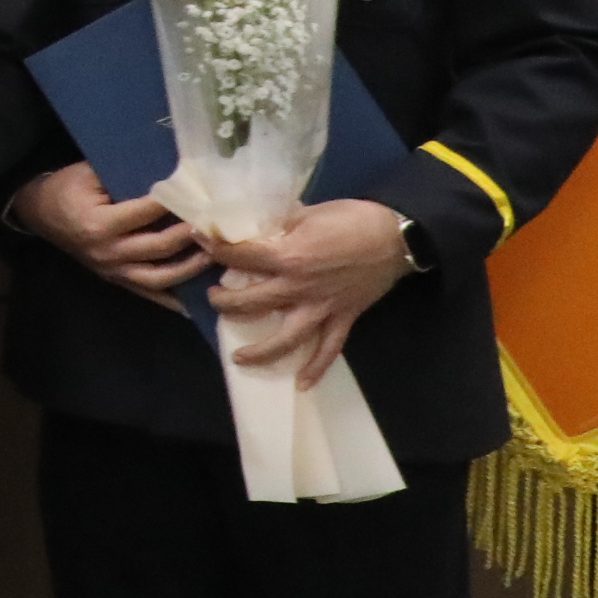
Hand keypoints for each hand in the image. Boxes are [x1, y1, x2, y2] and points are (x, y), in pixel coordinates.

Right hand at [13, 161, 209, 301]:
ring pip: (160, 276)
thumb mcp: (88, 173)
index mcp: (99, 223)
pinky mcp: (116, 280)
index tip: (199, 191)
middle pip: (159, 246)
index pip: (145, 212)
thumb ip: (124, 174)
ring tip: (214, 254)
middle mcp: (108, 252)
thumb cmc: (67, 188)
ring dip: (191, 268)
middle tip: (216, 223)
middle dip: (191, 234)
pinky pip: (150, 294)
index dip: (173, 202)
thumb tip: (167, 170)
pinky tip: (198, 300)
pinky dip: (175, 300)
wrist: (40, 213)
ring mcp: (112, 270)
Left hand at [200, 200, 414, 387]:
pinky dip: (317, 368)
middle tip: (214, 299)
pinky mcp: (345, 318)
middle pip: (250, 302)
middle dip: (225, 303)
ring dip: (260, 351)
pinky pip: (330, 349)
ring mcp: (322, 307)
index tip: (200, 241)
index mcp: (286, 257)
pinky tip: (302, 384)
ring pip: (286, 338)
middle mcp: (299, 288)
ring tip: (238, 358)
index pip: (238, 257)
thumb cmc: (351, 218)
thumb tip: (252, 226)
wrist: (398, 236)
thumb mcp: (306, 213)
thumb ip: (277, 225)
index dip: (214, 248)